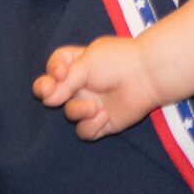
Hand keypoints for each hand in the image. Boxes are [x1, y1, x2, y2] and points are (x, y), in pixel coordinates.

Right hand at [33, 37, 158, 139]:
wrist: (146, 77)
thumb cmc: (118, 62)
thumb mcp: (88, 62)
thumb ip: (66, 81)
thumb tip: (47, 99)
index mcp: (80, 63)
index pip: (57, 65)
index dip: (52, 69)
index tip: (59, 74)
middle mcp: (83, 84)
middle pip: (54, 92)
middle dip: (47, 94)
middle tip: (50, 95)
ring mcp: (91, 103)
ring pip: (69, 113)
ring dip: (78, 111)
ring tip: (94, 107)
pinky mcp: (101, 122)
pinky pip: (84, 131)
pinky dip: (92, 125)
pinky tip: (105, 116)